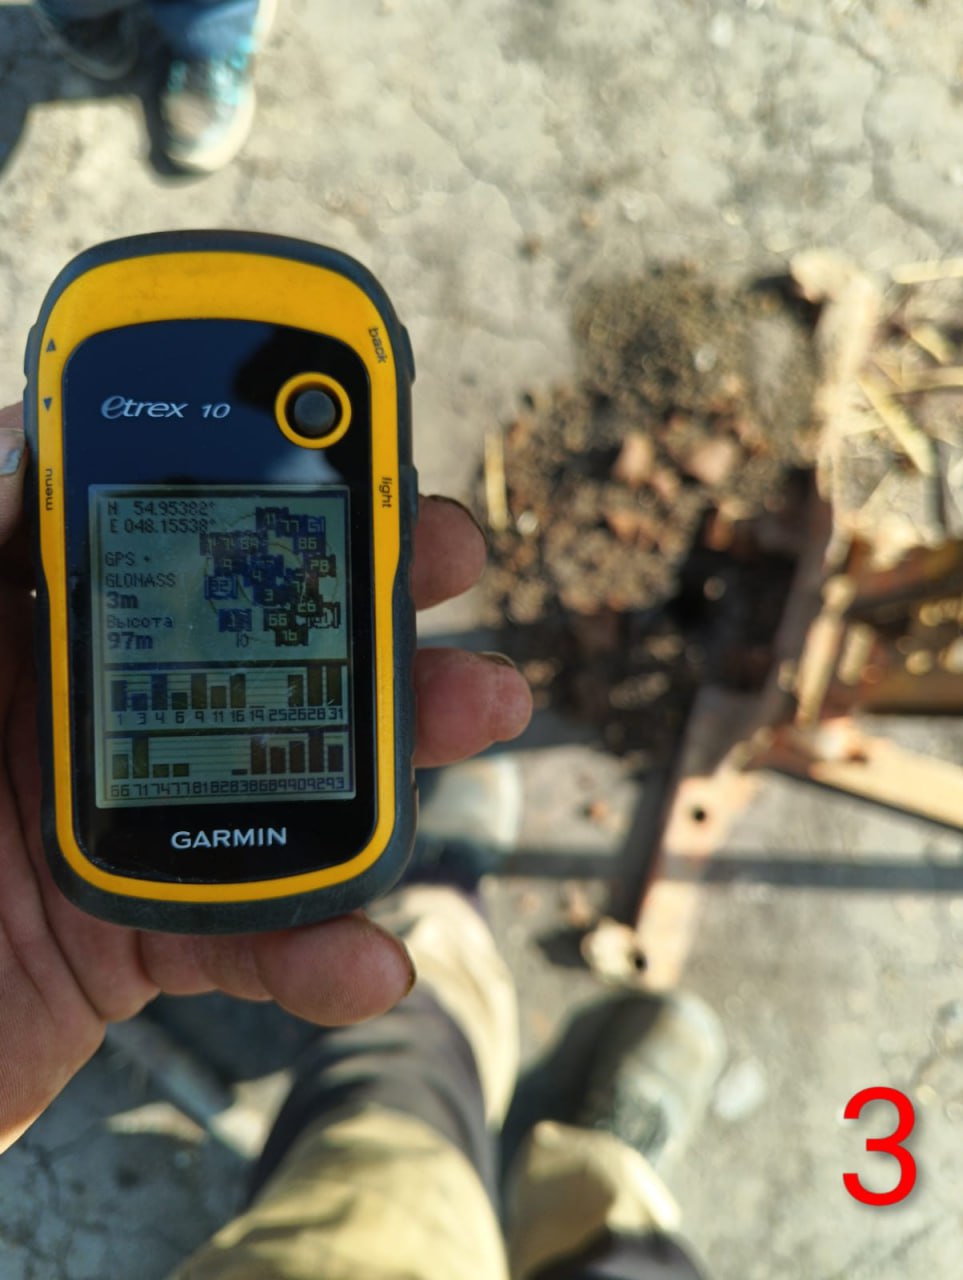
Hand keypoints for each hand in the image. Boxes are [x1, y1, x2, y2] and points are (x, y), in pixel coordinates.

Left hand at [0, 402, 531, 1150]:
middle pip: (257, 637)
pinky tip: (370, 958)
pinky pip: (254, 941)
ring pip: (291, 769)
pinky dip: (320, 953)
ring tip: (481, 706)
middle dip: (368, 590)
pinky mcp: (144, 936)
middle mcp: (92, 716)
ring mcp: (134, 821)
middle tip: (450, 554)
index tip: (347, 433)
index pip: (159, 532)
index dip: (259, 476)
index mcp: (29, 636)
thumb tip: (28, 439)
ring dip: (399, 745)